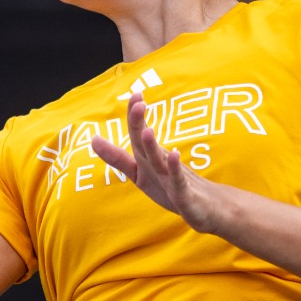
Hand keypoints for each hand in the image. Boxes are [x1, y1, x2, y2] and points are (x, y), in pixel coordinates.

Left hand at [91, 91, 227, 233]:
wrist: (207, 207)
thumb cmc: (171, 187)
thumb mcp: (139, 174)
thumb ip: (117, 158)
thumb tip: (93, 139)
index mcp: (147, 159)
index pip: (138, 134)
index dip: (134, 117)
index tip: (136, 93)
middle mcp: (159, 164)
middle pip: (144, 143)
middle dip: (138, 124)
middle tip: (138, 101)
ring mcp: (172, 178)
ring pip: (159, 161)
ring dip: (152, 146)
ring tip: (147, 130)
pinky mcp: (183, 194)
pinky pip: (177, 181)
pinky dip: (174, 168)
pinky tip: (174, 154)